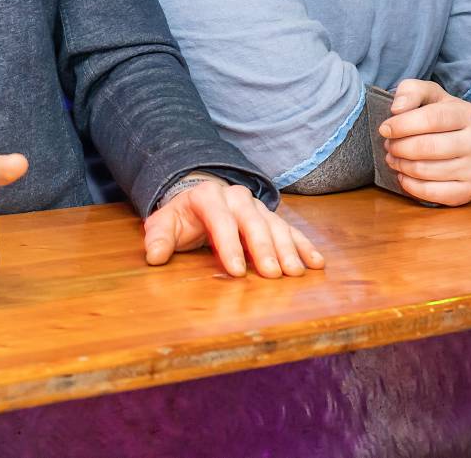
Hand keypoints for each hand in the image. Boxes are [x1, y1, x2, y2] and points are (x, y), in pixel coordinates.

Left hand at [143, 174, 323, 276]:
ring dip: (288, 250)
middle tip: (272, 274)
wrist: (200, 199)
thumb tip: (154, 257)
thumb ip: (159, 238)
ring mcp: (257, 206)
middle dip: (263, 248)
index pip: (219, 219)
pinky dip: (304, 246)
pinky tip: (316, 263)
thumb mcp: (164, 224)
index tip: (236, 270)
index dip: (228, 245)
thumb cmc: (182, 217)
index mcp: (207, 196)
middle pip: (252, 221)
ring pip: (275, 225)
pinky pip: (291, 230)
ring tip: (295, 273)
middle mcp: (236, 197)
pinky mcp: (272, 217)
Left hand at [381, 79, 470, 204]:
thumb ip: (410, 91)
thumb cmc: (441, 115)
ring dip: (401, 165)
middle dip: (398, 147)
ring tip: (394, 158)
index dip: (401, 125)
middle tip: (388, 145)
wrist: (469, 141)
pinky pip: (433, 193)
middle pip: (427, 147)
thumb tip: (397, 108)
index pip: (430, 119)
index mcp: (466, 114)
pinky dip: (411, 186)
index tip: (384, 129)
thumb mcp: (428, 94)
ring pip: (426, 171)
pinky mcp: (469, 190)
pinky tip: (403, 176)